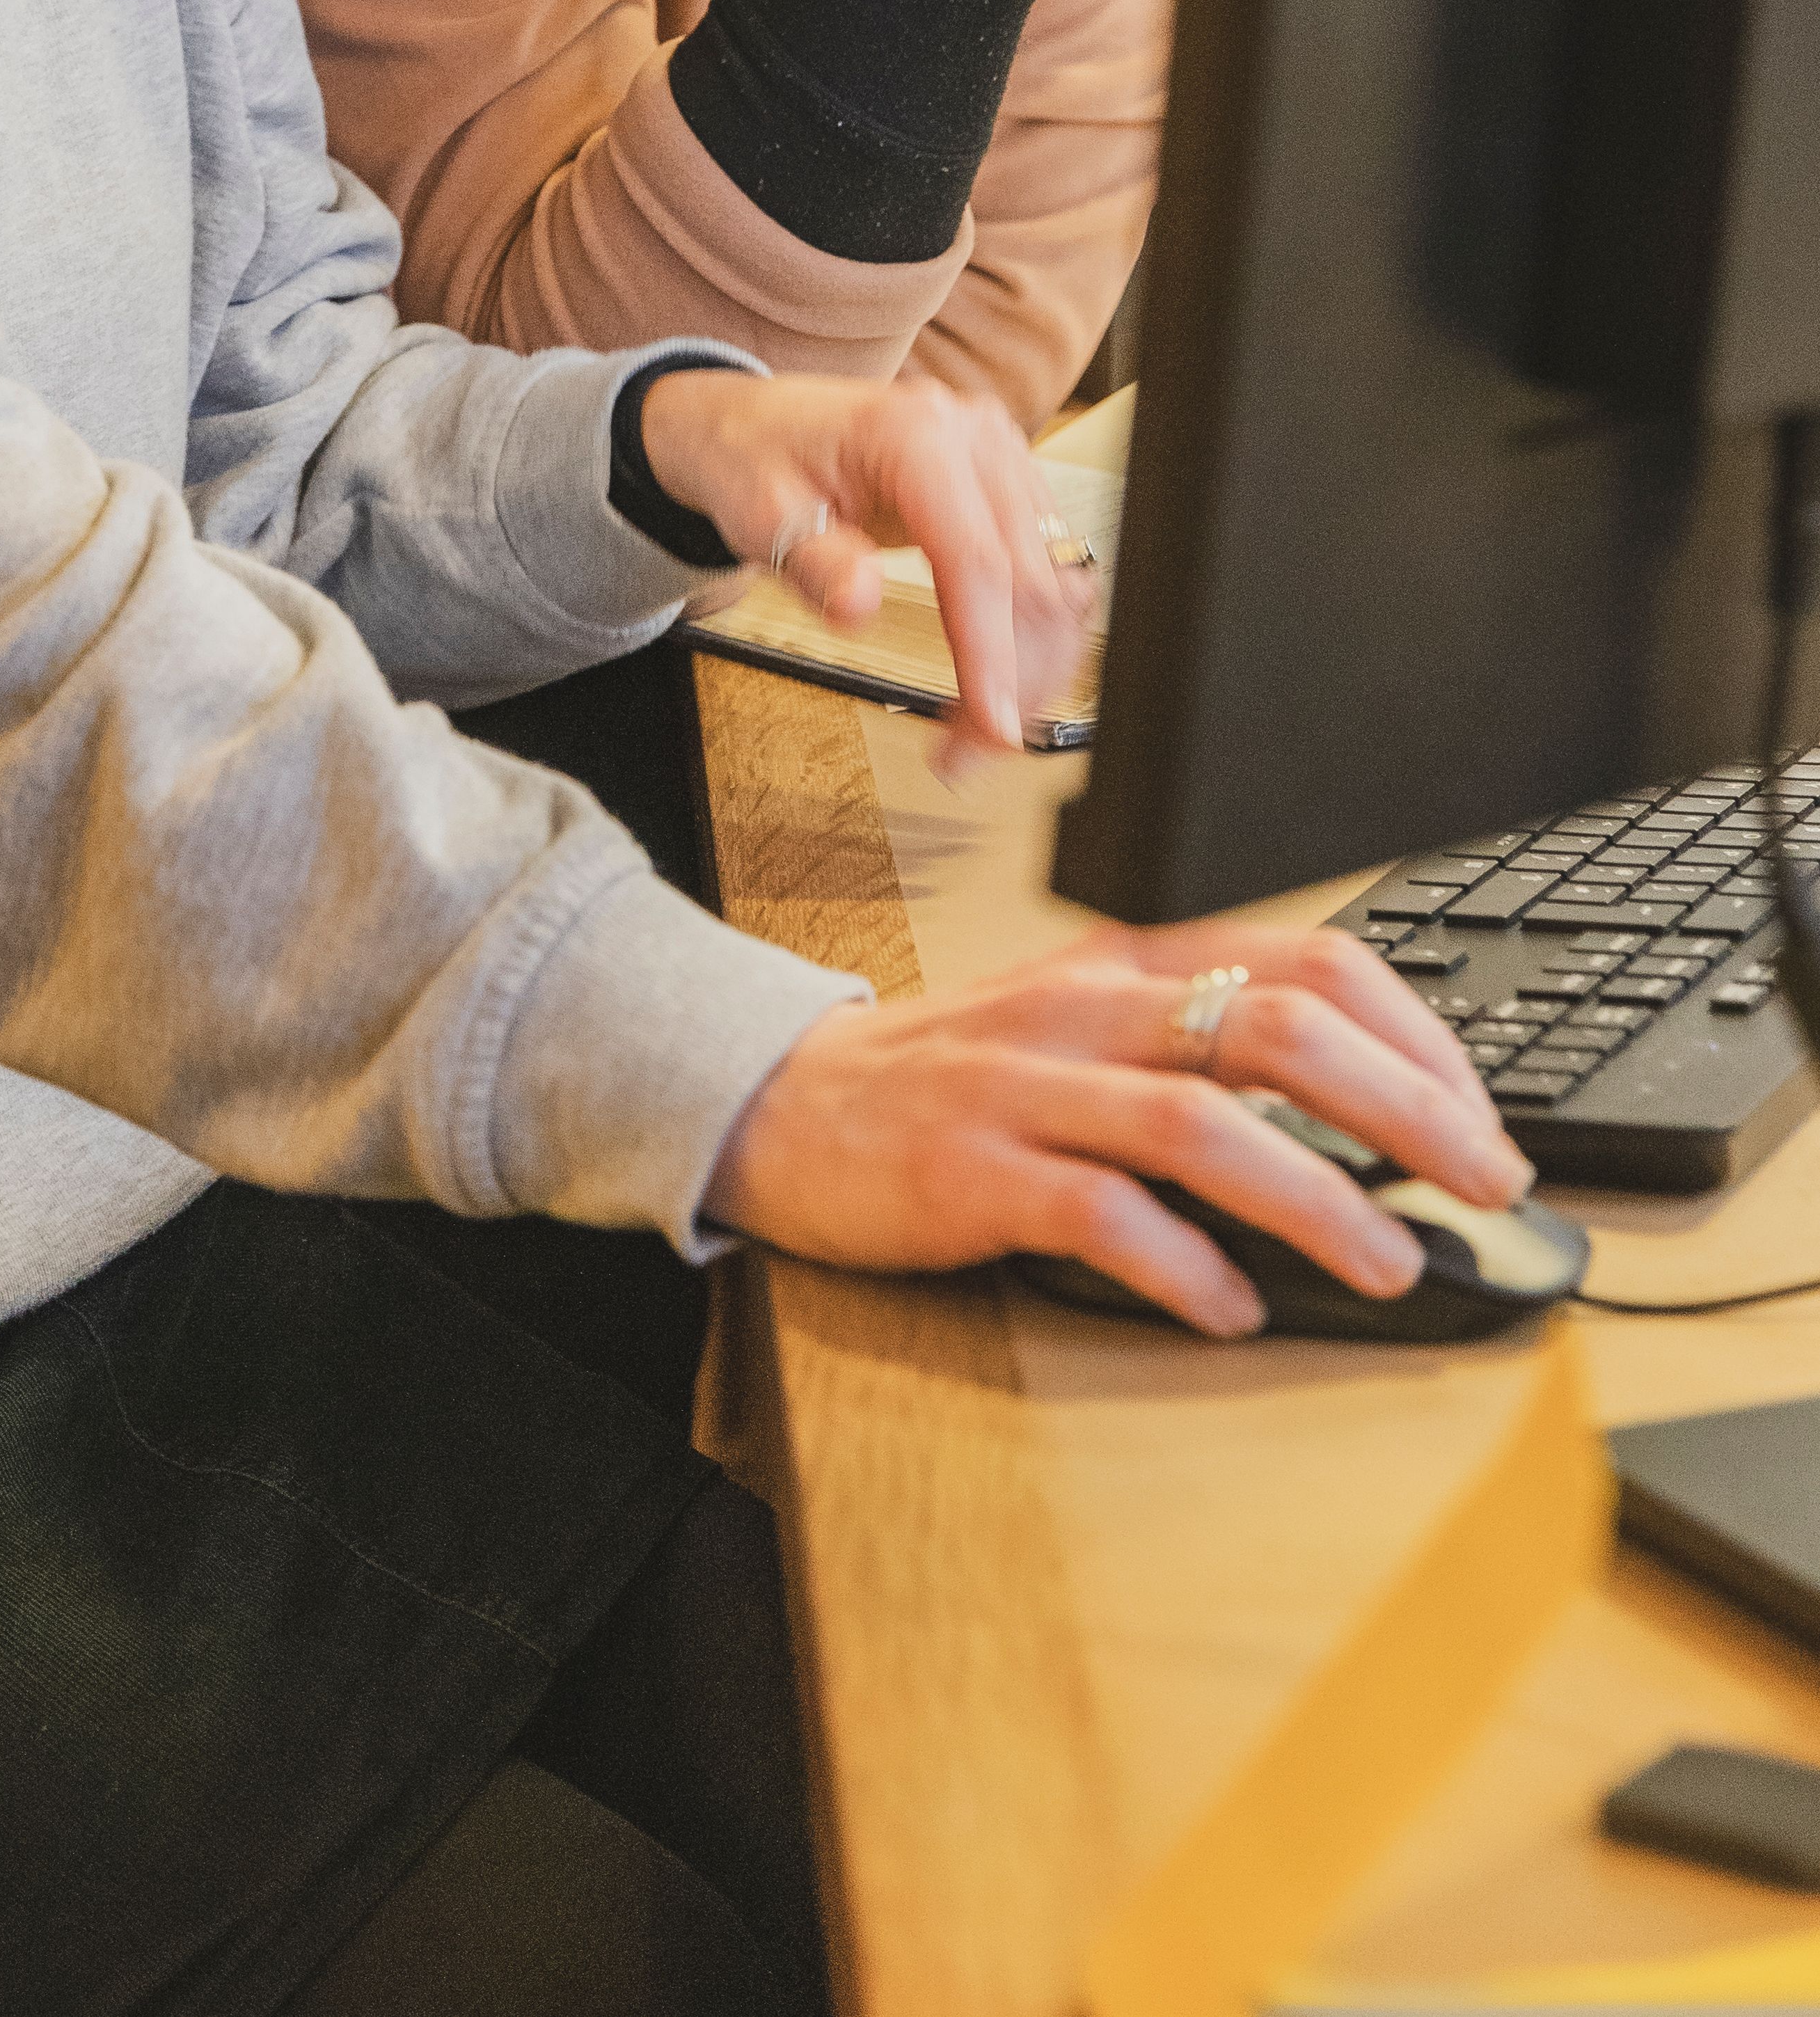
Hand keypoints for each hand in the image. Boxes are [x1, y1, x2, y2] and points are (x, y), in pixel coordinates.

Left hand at [638, 368, 1091, 776]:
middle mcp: (976, 439)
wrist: (760, 423)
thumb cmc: (757, 457)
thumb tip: (858, 605)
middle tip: (969, 753)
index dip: (992, 652)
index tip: (991, 725)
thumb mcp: (761, 512)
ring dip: (1033, 670)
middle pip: (1031, 580)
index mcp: (916, 434)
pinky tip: (1000, 683)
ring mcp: (1002, 460)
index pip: (977, 558)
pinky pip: (1048, 575)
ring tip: (979, 733)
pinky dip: (1031, 640)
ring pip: (1056, 586)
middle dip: (1013, 680)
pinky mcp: (1012, 488)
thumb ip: (813, 561)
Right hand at [702, 919, 1533, 1336]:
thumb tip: (1367, 1121)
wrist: (785, 1101)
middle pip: (1276, 1030)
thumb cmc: (960, 1078)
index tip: (1480, 1117)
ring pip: (1198, 1123)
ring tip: (1385, 1265)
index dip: (1416, 1035)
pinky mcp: (969, 1170)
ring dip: (1315, 1200)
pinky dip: (1180, 1266)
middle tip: (1483, 1183)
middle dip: (1405, 1110)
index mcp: (1129, 965)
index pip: (1307, 961)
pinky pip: (1095, 1214)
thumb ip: (1203, 1051)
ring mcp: (1026, 1087)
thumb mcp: (1088, 1028)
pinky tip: (1230, 1308)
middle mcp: (1088, 1008)